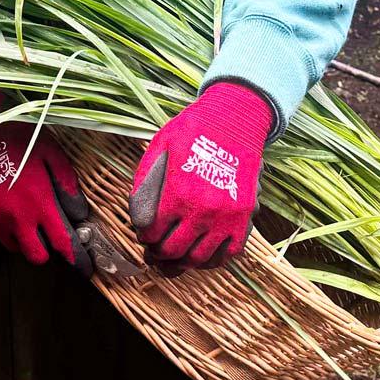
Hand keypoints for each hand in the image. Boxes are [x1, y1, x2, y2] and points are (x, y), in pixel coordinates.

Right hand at [0, 87, 92, 274]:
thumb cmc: (16, 134)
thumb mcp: (51, 152)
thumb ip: (67, 184)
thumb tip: (79, 212)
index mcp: (38, 202)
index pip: (62, 243)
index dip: (76, 260)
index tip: (84, 268)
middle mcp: (15, 216)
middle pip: (36, 256)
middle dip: (47, 250)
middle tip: (49, 235)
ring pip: (13, 244)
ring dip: (23, 237)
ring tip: (25, 213)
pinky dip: (2, 219)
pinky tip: (3, 196)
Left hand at [127, 80, 273, 274]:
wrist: (236, 119)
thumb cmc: (195, 129)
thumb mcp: (160, 145)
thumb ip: (145, 178)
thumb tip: (135, 209)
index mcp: (177, 192)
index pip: (151, 231)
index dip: (144, 235)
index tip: (145, 233)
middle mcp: (202, 210)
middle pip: (172, 251)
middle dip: (159, 252)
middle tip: (156, 248)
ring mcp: (225, 216)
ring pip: (199, 258)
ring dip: (184, 260)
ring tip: (177, 253)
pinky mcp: (244, 216)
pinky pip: (228, 252)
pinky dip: (213, 258)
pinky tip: (203, 251)